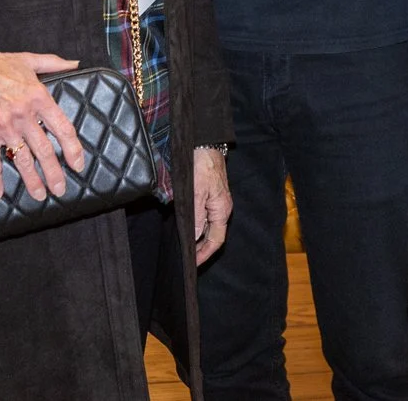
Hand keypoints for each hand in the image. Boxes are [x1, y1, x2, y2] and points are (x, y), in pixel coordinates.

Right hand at [0, 51, 85, 199]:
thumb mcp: (26, 59)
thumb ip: (53, 63)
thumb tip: (76, 64)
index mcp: (38, 97)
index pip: (62, 128)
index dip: (73, 149)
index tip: (77, 164)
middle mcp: (23, 115)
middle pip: (45, 151)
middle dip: (54, 174)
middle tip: (60, 189)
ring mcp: (3, 128)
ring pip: (23, 160)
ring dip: (32, 181)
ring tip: (40, 195)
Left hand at [191, 148, 232, 264]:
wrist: (204, 144)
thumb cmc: (202, 165)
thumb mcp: (197, 193)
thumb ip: (197, 217)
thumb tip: (196, 238)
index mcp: (222, 210)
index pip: (216, 240)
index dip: (205, 254)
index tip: (193, 263)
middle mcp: (221, 208)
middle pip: (213, 236)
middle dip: (201, 248)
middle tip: (187, 258)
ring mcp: (216, 202)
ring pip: (208, 226)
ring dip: (198, 237)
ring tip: (185, 246)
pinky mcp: (210, 195)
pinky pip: (205, 216)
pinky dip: (196, 225)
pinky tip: (187, 226)